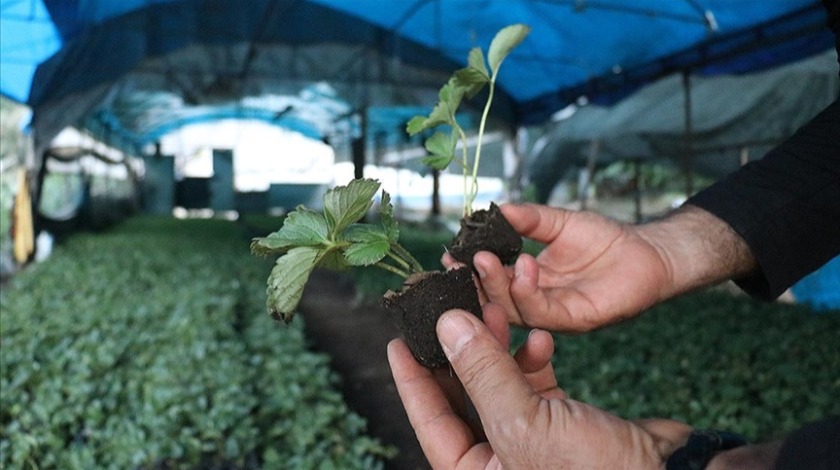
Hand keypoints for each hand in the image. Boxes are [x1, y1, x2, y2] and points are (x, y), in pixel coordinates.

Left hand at [388, 304, 692, 468]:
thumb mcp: (526, 423)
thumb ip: (483, 373)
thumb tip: (447, 325)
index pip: (431, 421)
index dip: (412, 380)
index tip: (398, 340)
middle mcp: (498, 458)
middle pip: (463, 396)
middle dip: (460, 350)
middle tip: (452, 308)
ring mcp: (528, 439)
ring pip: (498, 381)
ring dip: (498, 345)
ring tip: (499, 311)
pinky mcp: (559, 421)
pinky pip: (533, 382)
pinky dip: (534, 358)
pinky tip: (541, 337)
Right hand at [444, 204, 754, 332]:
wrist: (648, 251)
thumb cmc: (606, 239)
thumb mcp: (559, 222)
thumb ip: (528, 217)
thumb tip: (493, 208)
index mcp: (527, 280)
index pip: (490, 280)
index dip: (469, 269)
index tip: (450, 254)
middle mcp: (536, 301)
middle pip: (495, 299)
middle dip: (476, 280)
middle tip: (462, 259)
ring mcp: (554, 314)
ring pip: (513, 309)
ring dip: (498, 285)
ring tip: (490, 258)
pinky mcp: (575, 321)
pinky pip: (543, 312)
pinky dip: (528, 292)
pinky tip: (526, 267)